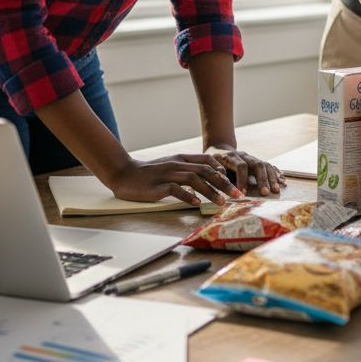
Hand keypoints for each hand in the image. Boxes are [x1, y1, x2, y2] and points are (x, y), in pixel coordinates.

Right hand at [106, 154, 245, 204]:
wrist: (123, 173)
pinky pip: (175, 189)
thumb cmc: (148, 173)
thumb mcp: (170, 167)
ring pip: (194, 179)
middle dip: (224, 183)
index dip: (222, 170)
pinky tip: (197, 203)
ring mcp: (167, 173)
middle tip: (237, 195)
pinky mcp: (158, 185)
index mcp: (181, 158)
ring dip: (210, 191)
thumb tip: (205, 180)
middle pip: (205, 170)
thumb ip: (186, 170)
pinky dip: (187, 196)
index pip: (207, 160)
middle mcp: (177, 164)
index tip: (233, 181)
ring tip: (222, 202)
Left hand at [209, 147, 286, 195]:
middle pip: (257, 164)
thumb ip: (218, 175)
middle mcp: (244, 155)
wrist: (218, 149)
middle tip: (265, 193)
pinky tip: (282, 181)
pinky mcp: (257, 161)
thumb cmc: (213, 162)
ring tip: (276, 190)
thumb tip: (223, 186)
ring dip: (272, 178)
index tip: (242, 193)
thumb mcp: (211, 167)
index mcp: (231, 156)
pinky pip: (269, 166)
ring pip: (265, 165)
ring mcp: (252, 158)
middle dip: (262, 179)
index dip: (242, 179)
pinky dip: (276, 173)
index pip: (241, 166)